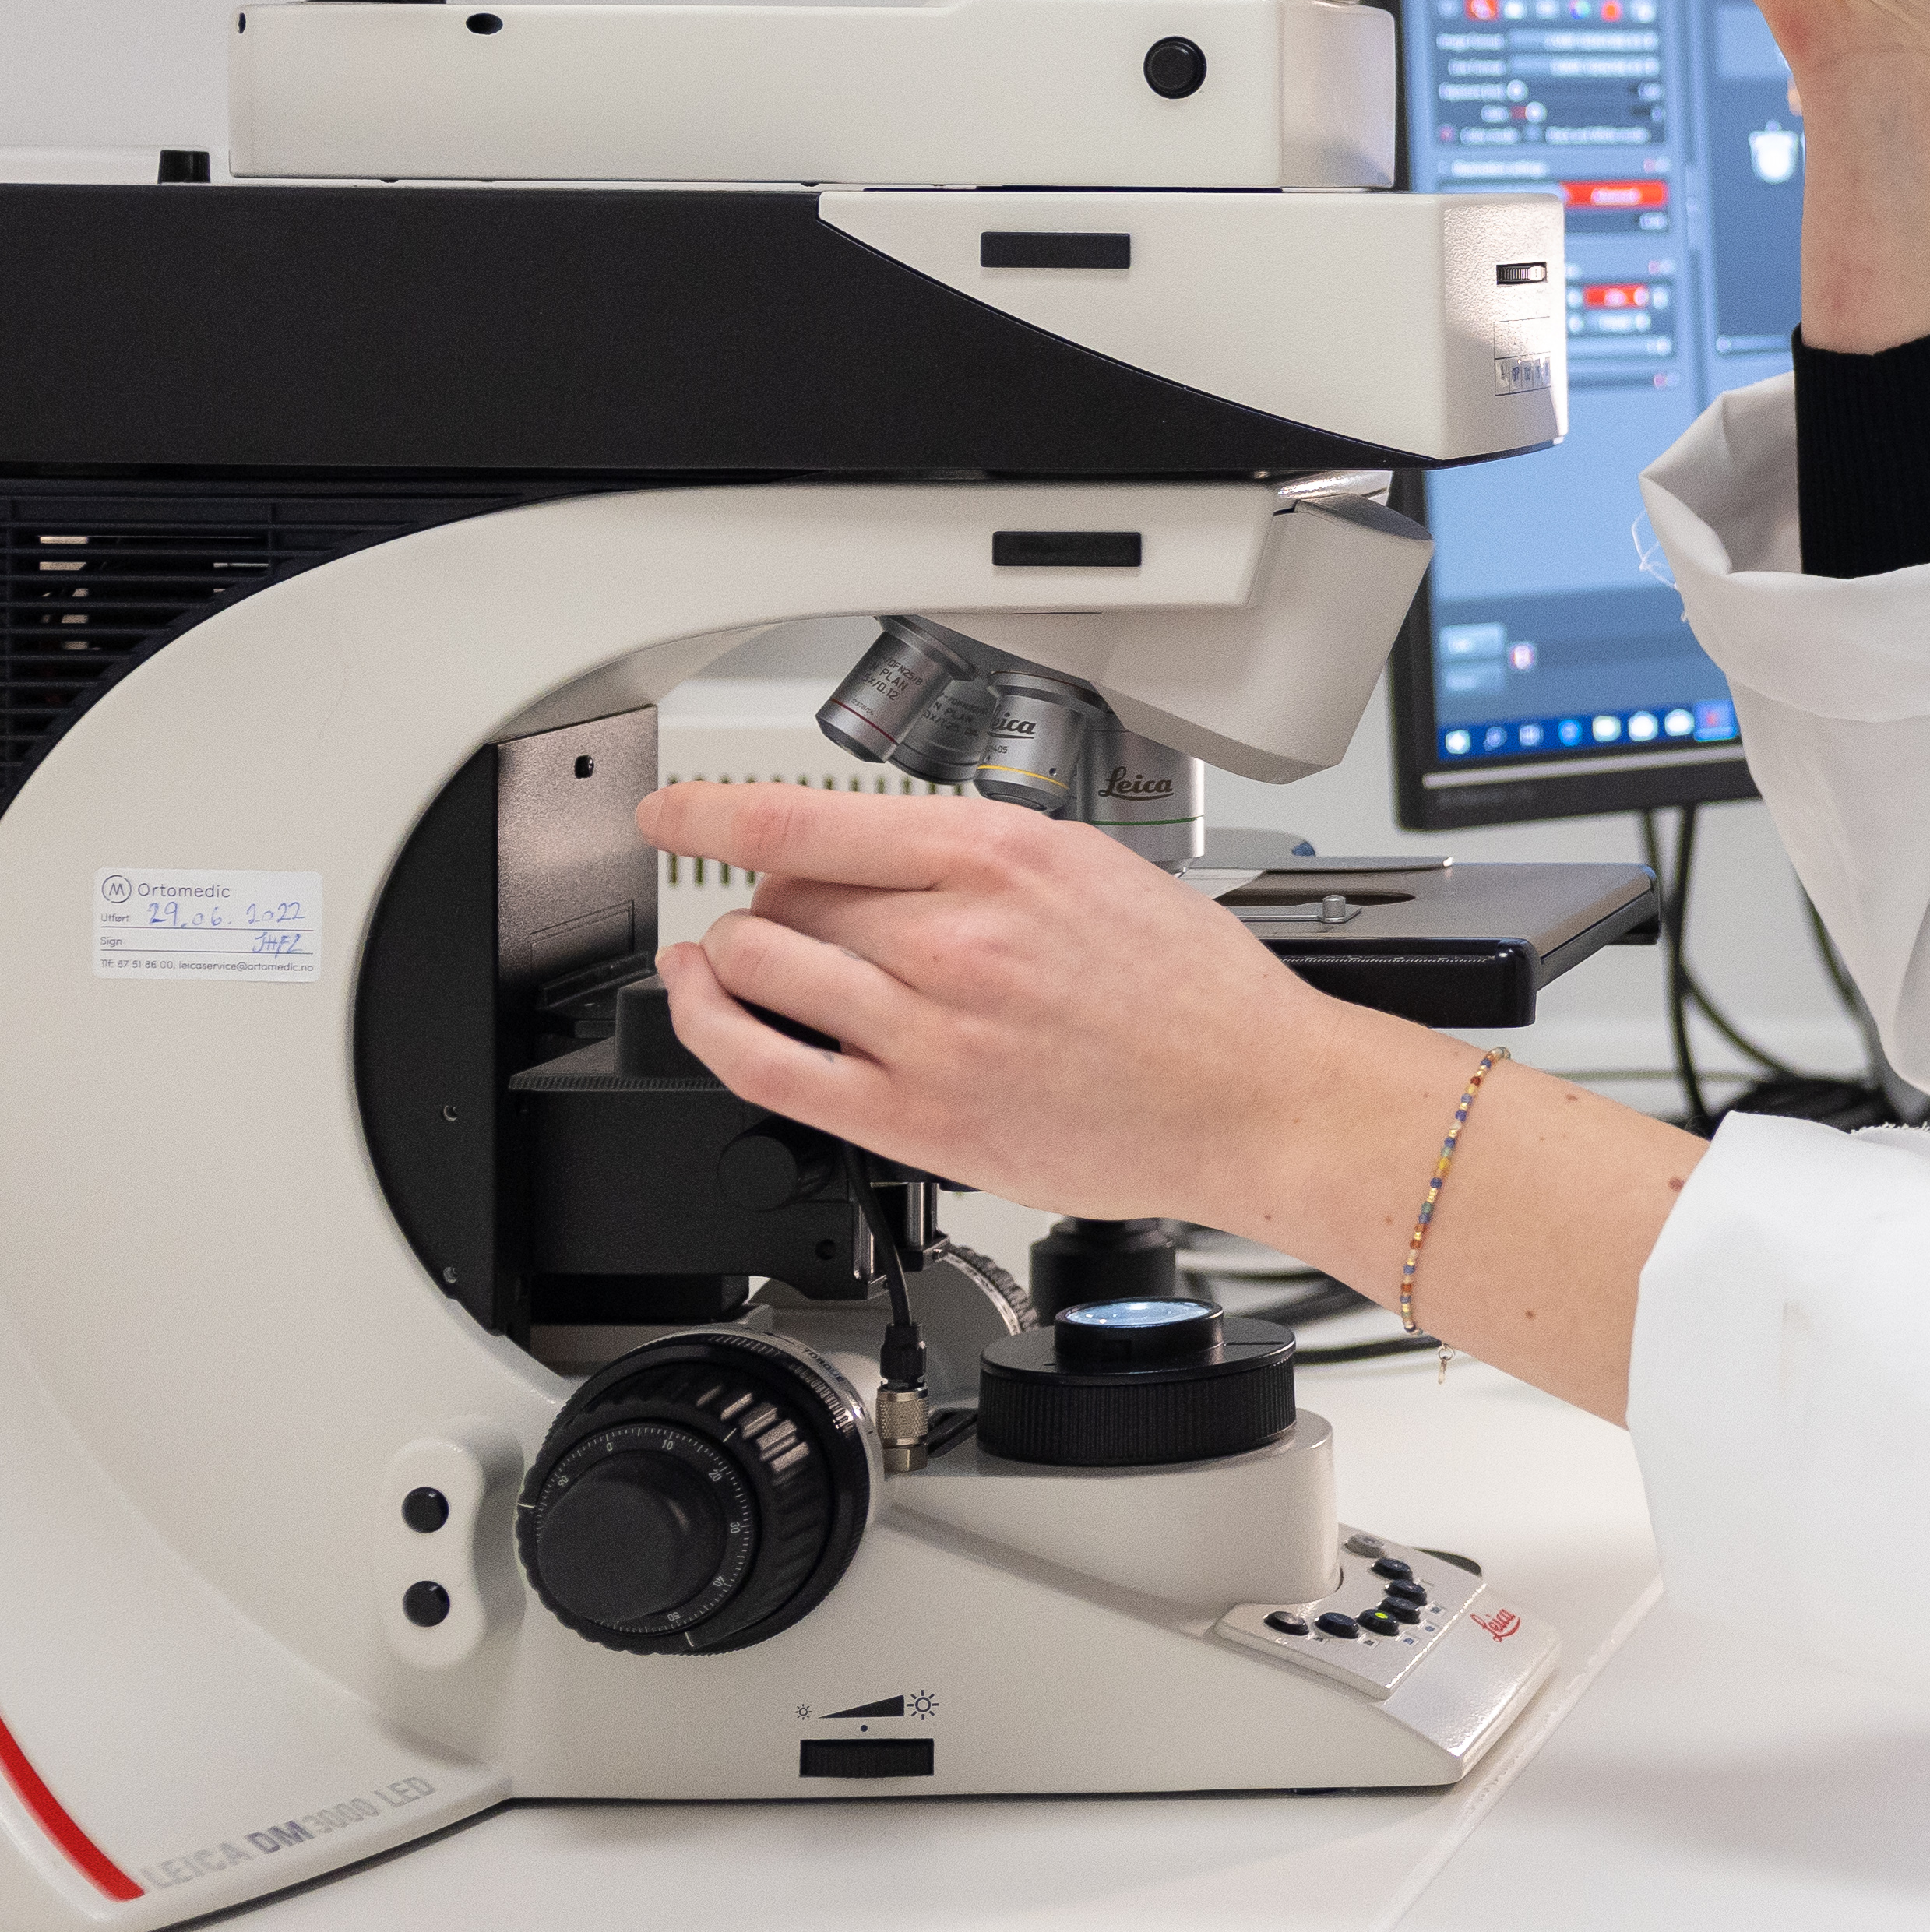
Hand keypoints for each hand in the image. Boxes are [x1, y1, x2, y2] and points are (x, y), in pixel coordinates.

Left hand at [640, 781, 1449, 1247]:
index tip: (673, 814)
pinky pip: (765, 1066)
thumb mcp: (1096, 868)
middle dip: (771, 894)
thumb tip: (872, 851)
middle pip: (782, 893)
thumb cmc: (1197, 995)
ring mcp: (926, 1033)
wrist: (1254, 1099)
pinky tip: (708, 1006)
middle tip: (788, 906)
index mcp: (1002, 858)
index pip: (806, 820)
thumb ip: (981, 854)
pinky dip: (713, 1027)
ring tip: (745, 955)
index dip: (711, 812)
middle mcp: (953, 939)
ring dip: (735, 955)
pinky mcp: (913, 1118)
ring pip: (761, 968)